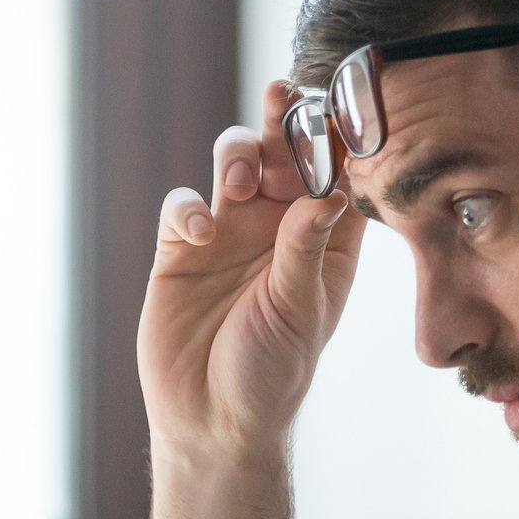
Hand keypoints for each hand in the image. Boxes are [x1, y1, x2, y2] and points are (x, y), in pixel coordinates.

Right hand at [137, 79, 367, 456]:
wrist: (211, 421)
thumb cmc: (271, 374)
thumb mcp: (299, 309)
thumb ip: (307, 246)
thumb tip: (326, 189)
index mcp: (324, 240)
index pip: (336, 173)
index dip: (337, 138)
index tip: (338, 106)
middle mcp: (278, 228)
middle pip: (283, 153)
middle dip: (283, 122)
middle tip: (282, 97)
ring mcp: (229, 233)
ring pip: (234, 162)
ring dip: (238, 155)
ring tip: (242, 182)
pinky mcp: (181, 249)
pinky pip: (184, 203)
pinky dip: (189, 207)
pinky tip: (199, 234)